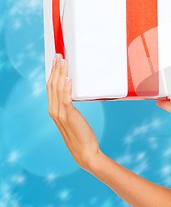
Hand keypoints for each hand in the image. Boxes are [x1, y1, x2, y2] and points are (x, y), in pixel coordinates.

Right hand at [47, 54, 100, 171]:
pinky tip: (68, 77)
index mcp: (54, 109)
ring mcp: (59, 112)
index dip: (53, 73)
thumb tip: (75, 94)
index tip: (56, 61)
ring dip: (60, 73)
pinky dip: (65, 86)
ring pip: (57, 88)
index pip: (50, 87)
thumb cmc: (82, 134)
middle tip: (59, 55)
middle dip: (55, 68)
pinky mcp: (68, 115)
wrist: (85, 151)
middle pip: (51, 85)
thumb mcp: (75, 117)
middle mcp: (53, 110)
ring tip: (63, 60)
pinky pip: (65, 97)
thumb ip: (71, 107)